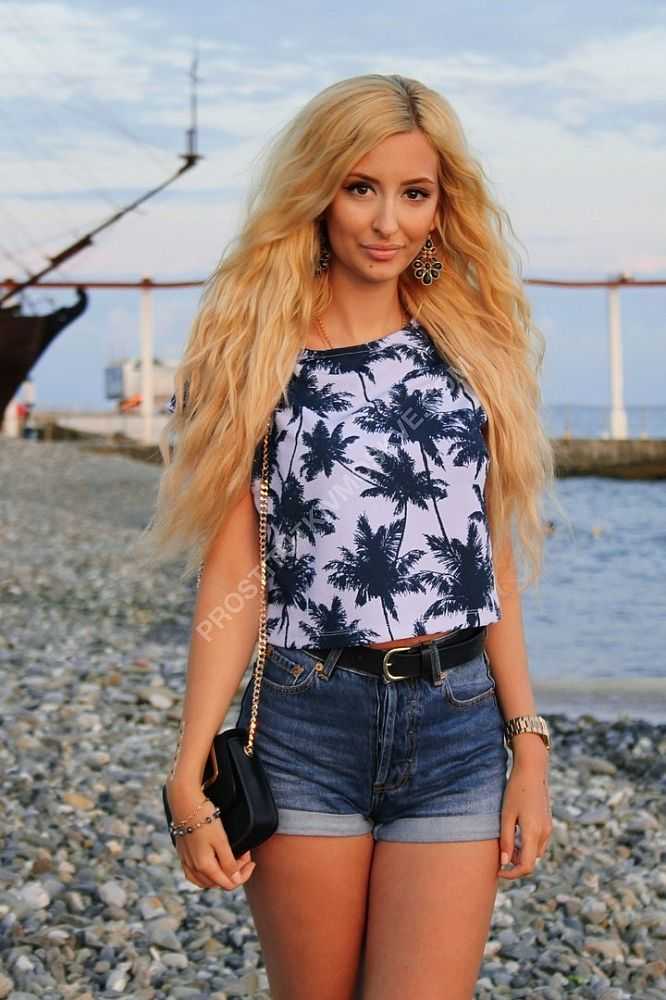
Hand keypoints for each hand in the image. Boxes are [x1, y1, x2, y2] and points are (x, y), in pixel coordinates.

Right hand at [166, 778, 255, 889]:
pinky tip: (211, 866)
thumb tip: (235, 879)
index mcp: (204, 866)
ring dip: (221, 875)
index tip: (251, 861)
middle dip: (234, 873)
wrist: (185, 803)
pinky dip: (206, 875)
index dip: (243, 875)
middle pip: (218, 883)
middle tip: (243, 856)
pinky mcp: (182, 855)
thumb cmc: (204, 819)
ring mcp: (186, 862)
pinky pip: (194, 875)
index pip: (228, 884)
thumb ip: (229, 862)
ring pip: (206, 881)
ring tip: (230, 861)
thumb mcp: (221, 840)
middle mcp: (194, 868)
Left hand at [497, 760, 551, 879]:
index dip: (512, 874)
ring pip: (535, 853)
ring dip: (522, 854)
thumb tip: (504, 863)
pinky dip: (528, 845)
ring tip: (507, 840)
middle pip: (531, 861)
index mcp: (533, 833)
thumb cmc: (515, 791)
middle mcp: (544, 833)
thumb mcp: (506, 815)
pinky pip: (539, 842)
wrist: (532, 771)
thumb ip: (506, 840)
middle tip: (500, 853)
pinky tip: (516, 832)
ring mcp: (548, 828)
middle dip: (516, 863)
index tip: (499, 871)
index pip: (526, 866)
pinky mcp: (548, 823)